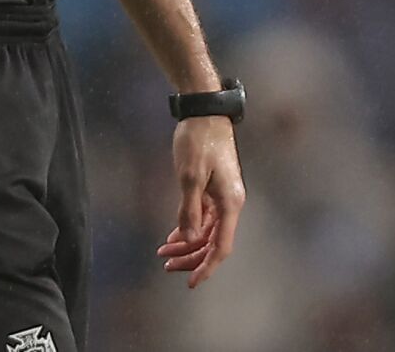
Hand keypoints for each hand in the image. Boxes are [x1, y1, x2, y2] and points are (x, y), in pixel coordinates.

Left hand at [156, 116, 244, 288]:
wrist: (205, 111)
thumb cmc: (198, 141)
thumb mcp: (189, 176)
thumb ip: (189, 210)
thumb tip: (190, 239)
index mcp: (229, 202)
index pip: (220, 246)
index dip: (206, 267)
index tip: (191, 283)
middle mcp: (230, 203)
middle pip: (213, 242)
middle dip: (191, 257)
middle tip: (166, 265)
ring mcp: (222, 195)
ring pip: (207, 231)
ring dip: (187, 243)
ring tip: (164, 252)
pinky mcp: (214, 188)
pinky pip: (204, 217)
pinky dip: (189, 228)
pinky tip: (174, 235)